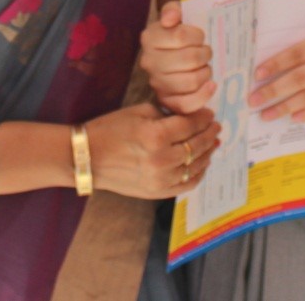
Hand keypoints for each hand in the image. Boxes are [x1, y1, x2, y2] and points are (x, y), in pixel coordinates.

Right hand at [86, 102, 219, 197]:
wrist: (87, 157)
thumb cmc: (110, 129)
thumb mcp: (138, 111)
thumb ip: (167, 114)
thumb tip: (189, 116)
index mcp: (155, 135)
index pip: (190, 125)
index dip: (203, 118)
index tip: (209, 113)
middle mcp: (161, 159)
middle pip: (197, 146)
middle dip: (209, 134)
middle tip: (216, 126)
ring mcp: (160, 179)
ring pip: (196, 166)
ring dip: (208, 153)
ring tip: (213, 143)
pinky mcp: (157, 192)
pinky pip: (187, 185)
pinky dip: (198, 174)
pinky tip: (203, 164)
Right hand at [139, 1, 215, 113]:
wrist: (177, 51)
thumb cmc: (181, 31)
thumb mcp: (178, 13)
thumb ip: (174, 9)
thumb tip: (171, 18)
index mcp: (150, 38)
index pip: (180, 36)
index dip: (197, 35)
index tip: (200, 36)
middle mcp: (149, 61)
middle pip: (189, 59)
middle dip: (205, 55)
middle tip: (206, 52)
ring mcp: (157, 83)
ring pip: (190, 82)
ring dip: (206, 73)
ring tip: (206, 67)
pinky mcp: (167, 101)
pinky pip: (187, 104)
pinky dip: (204, 95)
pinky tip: (211, 85)